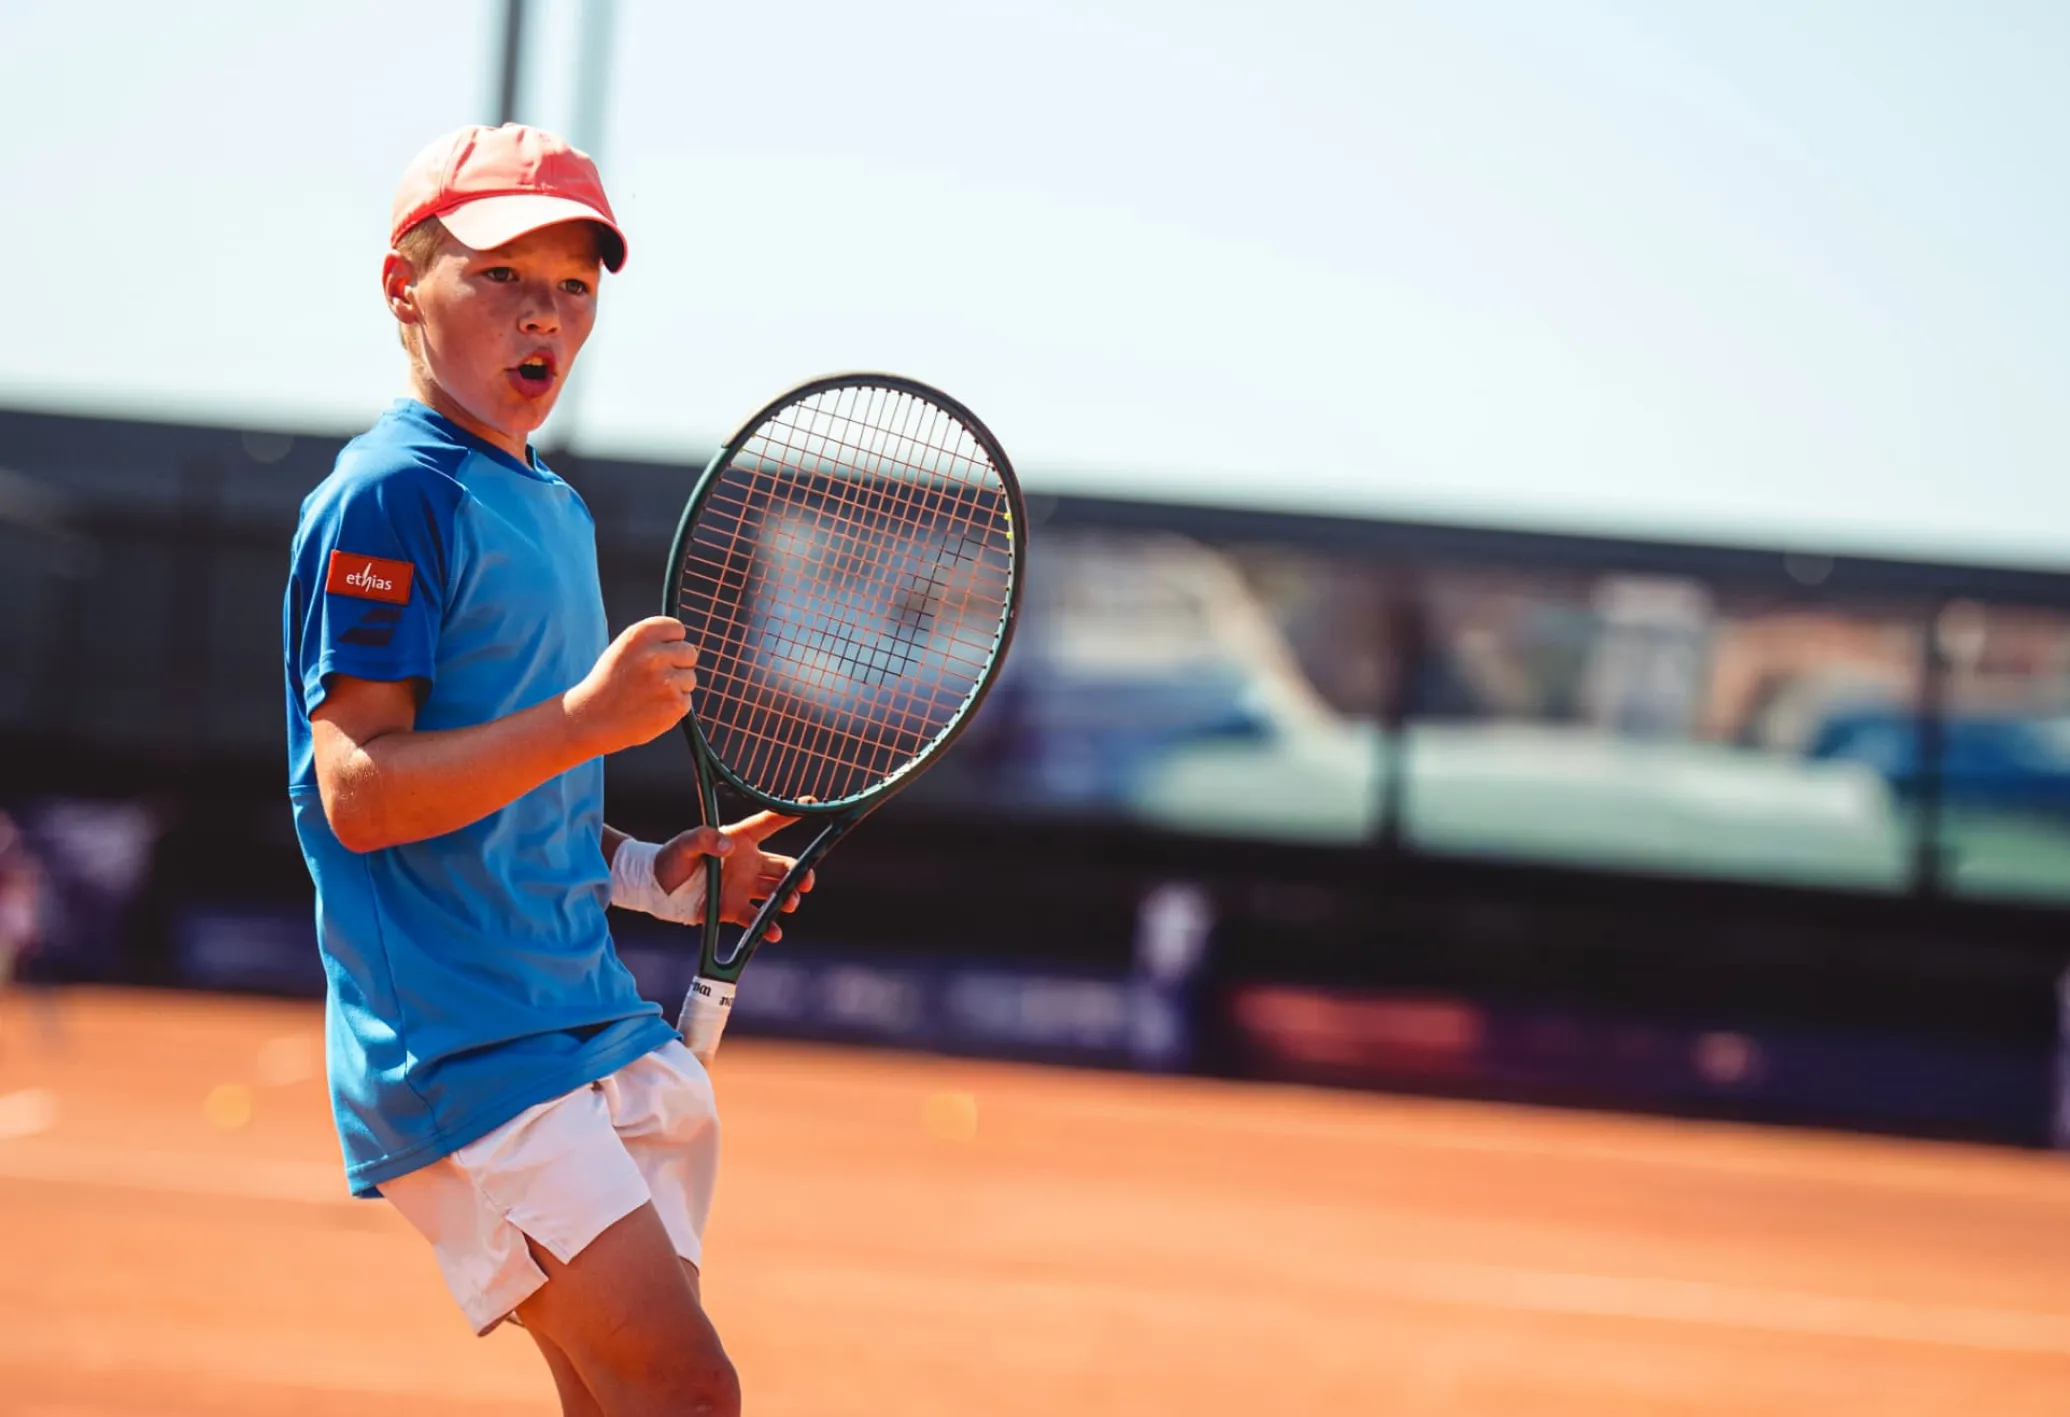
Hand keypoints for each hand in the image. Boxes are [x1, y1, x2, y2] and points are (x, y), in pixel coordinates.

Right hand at [566, 617, 697, 754]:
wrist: (590, 719)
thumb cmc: (608, 684)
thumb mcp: (623, 650)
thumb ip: (652, 642)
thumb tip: (682, 642)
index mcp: (640, 635)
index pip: (677, 628)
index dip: (671, 643)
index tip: (660, 654)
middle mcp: (654, 655)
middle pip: (689, 652)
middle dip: (678, 665)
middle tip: (656, 679)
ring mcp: (667, 680)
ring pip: (690, 679)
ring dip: (676, 688)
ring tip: (649, 696)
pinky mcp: (675, 704)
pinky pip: (686, 701)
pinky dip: (672, 707)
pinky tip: (651, 709)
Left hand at [653, 810, 816, 942]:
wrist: (658, 890)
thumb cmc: (671, 859)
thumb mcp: (684, 844)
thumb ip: (703, 839)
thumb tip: (727, 846)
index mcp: (739, 840)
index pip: (768, 824)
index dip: (789, 814)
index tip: (811, 803)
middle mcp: (748, 863)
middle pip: (784, 867)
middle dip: (800, 873)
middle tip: (805, 881)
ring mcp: (744, 888)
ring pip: (776, 893)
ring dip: (788, 898)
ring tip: (789, 903)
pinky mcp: (734, 910)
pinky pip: (757, 920)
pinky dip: (767, 927)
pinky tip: (773, 932)